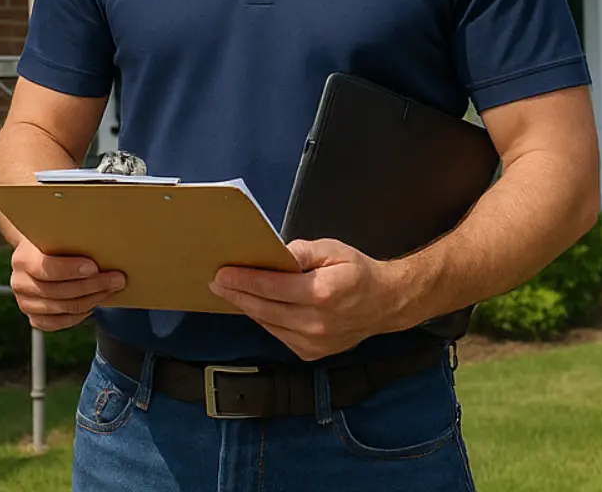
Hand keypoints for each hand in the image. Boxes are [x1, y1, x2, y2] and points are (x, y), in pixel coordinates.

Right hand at [7, 237, 124, 331]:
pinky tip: (92, 307)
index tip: (95, 267)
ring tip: (110, 291)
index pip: (46, 268)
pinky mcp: (32, 316)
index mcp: (23, 258)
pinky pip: (55, 324)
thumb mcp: (58, 233)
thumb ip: (72, 238)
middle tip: (117, 280)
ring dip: (90, 300)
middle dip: (92, 286)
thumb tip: (104, 239)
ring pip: (60, 308)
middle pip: (58, 291)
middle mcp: (19, 282)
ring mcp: (24, 302)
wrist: (38, 251)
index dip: (71, 270)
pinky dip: (75, 317)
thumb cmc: (55, 240)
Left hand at [211, 238, 406, 360]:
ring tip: (232, 292)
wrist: (385, 304)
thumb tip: (277, 254)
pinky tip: (258, 307)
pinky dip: (266, 320)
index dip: (244, 280)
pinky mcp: (311, 352)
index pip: (272, 287)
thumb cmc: (358, 272)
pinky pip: (278, 335)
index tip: (223, 274)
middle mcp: (316, 322)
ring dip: (248, 308)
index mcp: (322, 293)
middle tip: (217, 282)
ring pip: (268, 324)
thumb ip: (304, 251)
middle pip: (264, 308)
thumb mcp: (334, 250)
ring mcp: (313, 342)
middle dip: (237, 294)